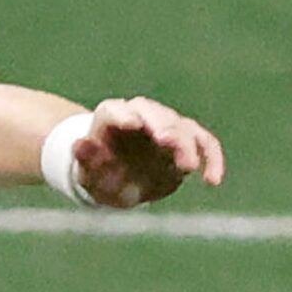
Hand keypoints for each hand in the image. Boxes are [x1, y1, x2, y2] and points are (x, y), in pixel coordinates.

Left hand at [61, 97, 225, 209]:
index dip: (123, 115)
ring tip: (187, 165)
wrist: (117, 178)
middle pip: (154, 114)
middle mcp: (141, 115)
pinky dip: (211, 158)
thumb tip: (79, 144)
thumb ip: (85, 160)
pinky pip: (205, 143)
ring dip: (186, 144)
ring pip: (182, 126)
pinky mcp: (186, 140)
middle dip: (162, 125)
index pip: (115, 111)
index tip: (133, 124)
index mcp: (110, 117)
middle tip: (166, 140)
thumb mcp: (87, 174)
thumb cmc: (99, 174)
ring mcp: (167, 125)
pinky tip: (212, 180)